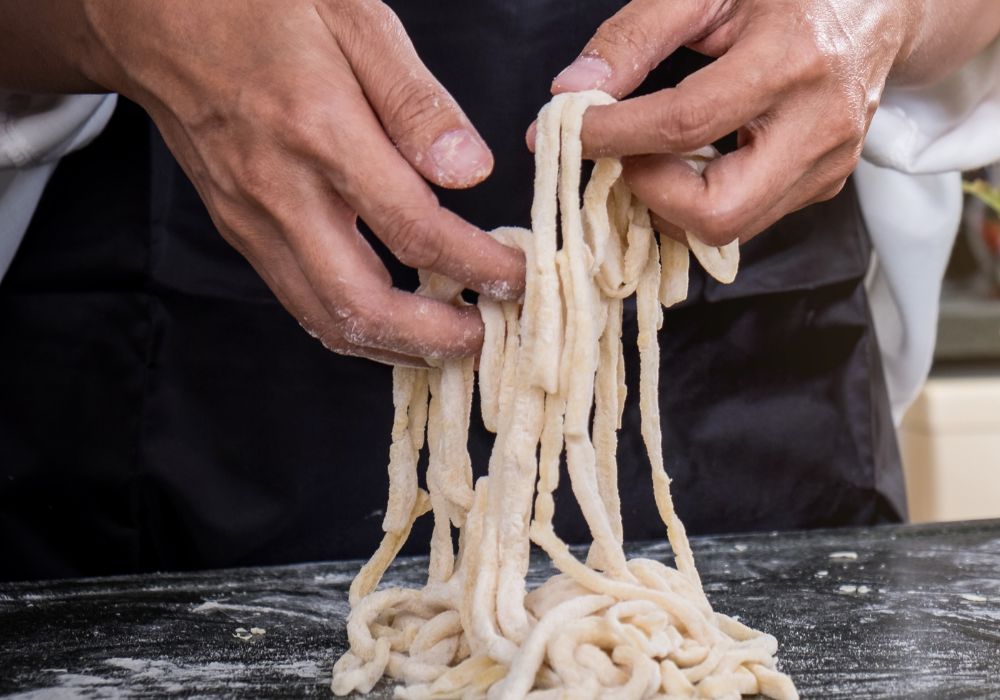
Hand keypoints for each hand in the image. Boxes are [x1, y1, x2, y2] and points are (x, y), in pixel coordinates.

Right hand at [80, 0, 523, 364]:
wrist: (155, 16)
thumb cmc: (258, 5)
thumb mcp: (354, 19)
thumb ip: (415, 102)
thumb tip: (470, 170)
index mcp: (320, 132)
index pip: (414, 229)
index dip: (476, 266)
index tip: (517, 279)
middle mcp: (281, 192)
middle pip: (360, 303)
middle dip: (432, 337)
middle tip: (483, 338)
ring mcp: (252, 220)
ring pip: (323, 318)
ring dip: (391, 346)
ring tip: (444, 345)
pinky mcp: (239, 231)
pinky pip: (298, 301)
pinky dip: (351, 327)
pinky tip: (390, 324)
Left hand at [542, 0, 925, 246]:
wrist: (881, 5)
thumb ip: (635, 37)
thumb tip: (571, 91)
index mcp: (793, 59)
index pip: (685, 123)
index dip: (612, 136)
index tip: (561, 132)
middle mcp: (820, 124)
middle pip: (717, 212)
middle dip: (650, 194)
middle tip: (621, 154)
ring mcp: (829, 164)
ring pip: (728, 228)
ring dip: (669, 203)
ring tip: (648, 154)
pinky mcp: (825, 185)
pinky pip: (747, 217)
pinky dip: (699, 200)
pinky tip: (687, 161)